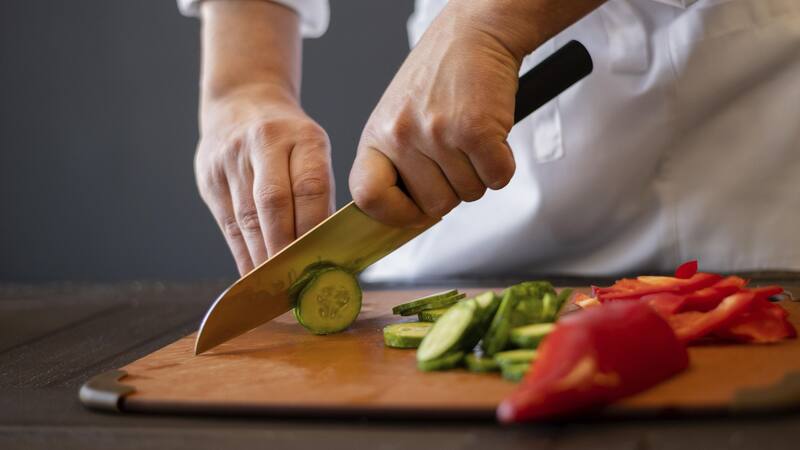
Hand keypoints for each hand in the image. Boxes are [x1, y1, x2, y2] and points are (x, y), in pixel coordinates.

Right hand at [195, 1, 334, 274]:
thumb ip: (318, 192)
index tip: (321, 261)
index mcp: (303, 137)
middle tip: (296, 282)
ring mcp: (232, 158)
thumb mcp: (313, 148)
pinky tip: (253, 275)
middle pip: (273, 204)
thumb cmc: (290, 139)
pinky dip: (242, 253)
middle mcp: (265, 143)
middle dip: (284, 248)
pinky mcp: (209, 175)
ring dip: (261, 257)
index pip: (310, 187)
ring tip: (276, 287)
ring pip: (247, 217)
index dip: (314, 228)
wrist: (242, 100)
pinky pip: (227, 223)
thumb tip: (327, 251)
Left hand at [349, 0, 604, 225]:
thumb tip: (409, 218)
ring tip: (472, 136)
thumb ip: (398, 162)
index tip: (413, 211)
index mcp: (377, 136)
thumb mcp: (399, 117)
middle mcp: (401, 135)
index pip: (368, 198)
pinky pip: (497, 178)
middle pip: (433, 206)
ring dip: (479, 173)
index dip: (394, 214)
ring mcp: (438, 133)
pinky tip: (493, 136)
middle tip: (457, 154)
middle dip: (453, 189)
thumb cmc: (440, 76)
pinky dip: (503, 165)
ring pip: (469, 194)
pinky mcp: (476, 130)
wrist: (475, 32)